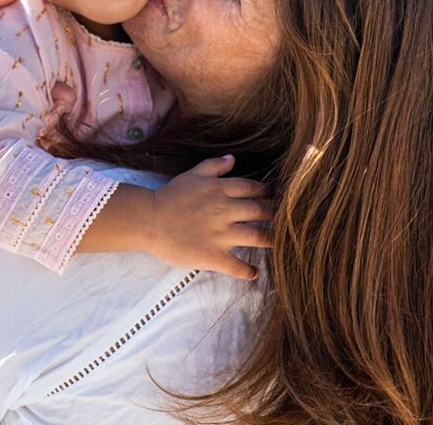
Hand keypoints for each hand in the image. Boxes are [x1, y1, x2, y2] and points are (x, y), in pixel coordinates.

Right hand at [146, 155, 274, 279]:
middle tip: (284, 220)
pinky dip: (248, 271)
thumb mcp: (192, 175)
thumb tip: (233, 159)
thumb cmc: (170, 196)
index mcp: (220, 189)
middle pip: (261, 211)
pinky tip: (254, 273)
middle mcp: (225, 210)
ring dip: (272, 240)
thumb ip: (214, 165)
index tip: (274, 197)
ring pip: (257, 236)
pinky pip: (238, 266)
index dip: (267, 192)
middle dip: (275, 214)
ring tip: (280, 244)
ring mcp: (221, 234)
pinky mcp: (213, 256)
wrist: (149, 220)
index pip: (253, 188)